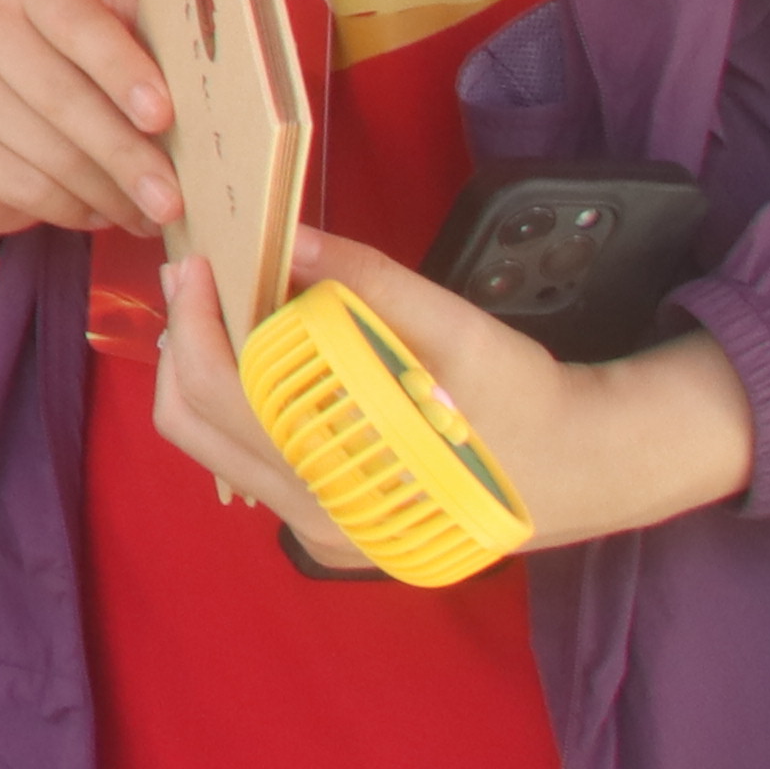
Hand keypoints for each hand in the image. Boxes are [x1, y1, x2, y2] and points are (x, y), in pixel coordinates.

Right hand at [0, 0, 175, 240]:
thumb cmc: (56, 76)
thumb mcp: (95, 44)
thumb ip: (143, 37)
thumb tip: (217, 44)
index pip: (80, 24)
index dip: (124, 70)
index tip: (164, 116)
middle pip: (66, 97)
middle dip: (128, 156)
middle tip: (172, 201)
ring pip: (50, 151)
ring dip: (108, 194)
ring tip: (146, 216)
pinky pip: (25, 185)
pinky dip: (73, 210)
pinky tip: (99, 216)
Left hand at [157, 233, 757, 562]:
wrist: (585, 466)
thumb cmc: (523, 396)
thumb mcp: (453, 325)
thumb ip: (363, 281)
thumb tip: (288, 235)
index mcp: (343, 477)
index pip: (221, 394)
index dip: (194, 319)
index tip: (196, 263)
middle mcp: (319, 519)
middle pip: (194, 427)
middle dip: (185, 344)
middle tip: (198, 283)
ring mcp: (322, 533)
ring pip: (213, 450)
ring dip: (205, 376)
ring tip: (226, 315)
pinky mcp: (332, 529)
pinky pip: (251, 465)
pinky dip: (238, 408)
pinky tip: (263, 362)